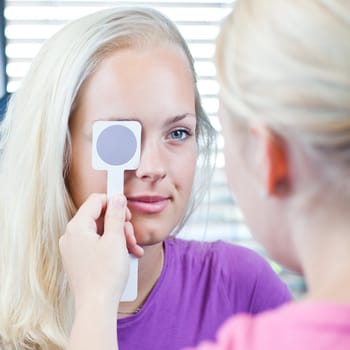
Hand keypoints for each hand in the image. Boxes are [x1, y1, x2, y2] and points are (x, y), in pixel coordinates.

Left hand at [59, 193, 142, 311]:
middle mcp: (71, 236)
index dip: (114, 202)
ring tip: (132, 248)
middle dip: (119, 224)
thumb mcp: (115, 239)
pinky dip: (112, 246)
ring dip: (119, 236)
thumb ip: (116, 215)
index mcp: (77, 227)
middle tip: (131, 235)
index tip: (127, 210)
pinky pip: (97, 244)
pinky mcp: (79, 260)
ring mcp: (74, 249)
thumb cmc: (105, 275)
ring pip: (100, 231)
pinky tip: (126, 255)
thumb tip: (117, 198)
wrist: (97, 307)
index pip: (95, 201)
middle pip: (99, 217)